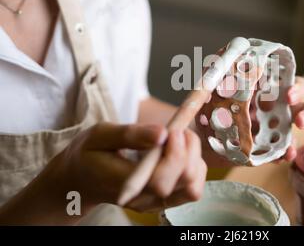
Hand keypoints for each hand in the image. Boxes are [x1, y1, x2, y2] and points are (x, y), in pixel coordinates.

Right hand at [52, 123, 206, 212]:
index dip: (175, 154)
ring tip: (179, 139)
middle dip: (188, 150)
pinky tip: (181, 151)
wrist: (80, 178)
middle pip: (182, 182)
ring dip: (194, 158)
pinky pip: (192, 189)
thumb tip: (162, 134)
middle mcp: (142, 199)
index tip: (173, 130)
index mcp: (122, 184)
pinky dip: (195, 167)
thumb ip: (130, 134)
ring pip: (192, 187)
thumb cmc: (88, 154)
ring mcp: (154, 203)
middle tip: (177, 129)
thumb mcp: (100, 134)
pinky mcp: (164, 200)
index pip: (160, 179)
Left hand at [199, 76, 303, 166]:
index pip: (290, 82)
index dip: (296, 87)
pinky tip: (282, 157)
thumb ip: (219, 71)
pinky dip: (285, 153)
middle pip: (303, 104)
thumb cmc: (210, 104)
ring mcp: (275, 127)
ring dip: (299, 141)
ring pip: (298, 128)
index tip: (288, 96)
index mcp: (266, 87)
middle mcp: (276, 105)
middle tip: (297, 121)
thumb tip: (223, 54)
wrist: (201, 134)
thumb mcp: (213, 86)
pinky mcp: (268, 146)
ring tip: (291, 146)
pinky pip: (283, 150)